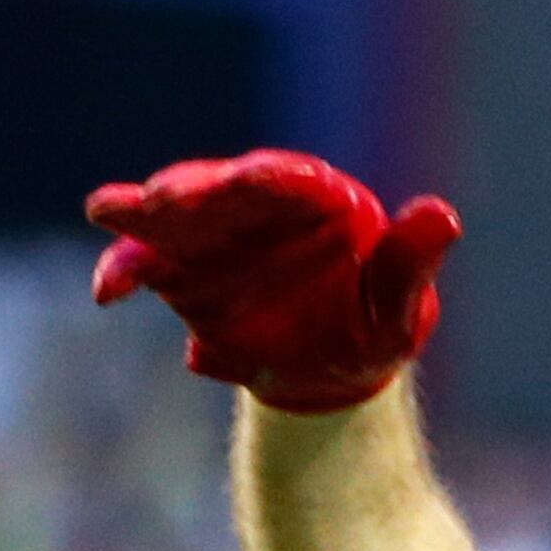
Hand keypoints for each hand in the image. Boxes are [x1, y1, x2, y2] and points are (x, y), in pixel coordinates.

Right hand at [86, 150, 461, 414]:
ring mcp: (215, 235)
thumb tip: (443, 215)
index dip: (271, 179)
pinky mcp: (180, 271)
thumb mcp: (399, 308)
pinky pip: (145, 265)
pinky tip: (108, 292)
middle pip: (219, 190)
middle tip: (160, 201)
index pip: (291, 181)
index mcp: (320, 201)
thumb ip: (410, 263)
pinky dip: (124, 271)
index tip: (251, 180)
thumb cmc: (373, 328)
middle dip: (191, 193)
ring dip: (140, 216)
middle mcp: (259, 205)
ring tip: (108, 211)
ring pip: (172, 218)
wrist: (329, 371)